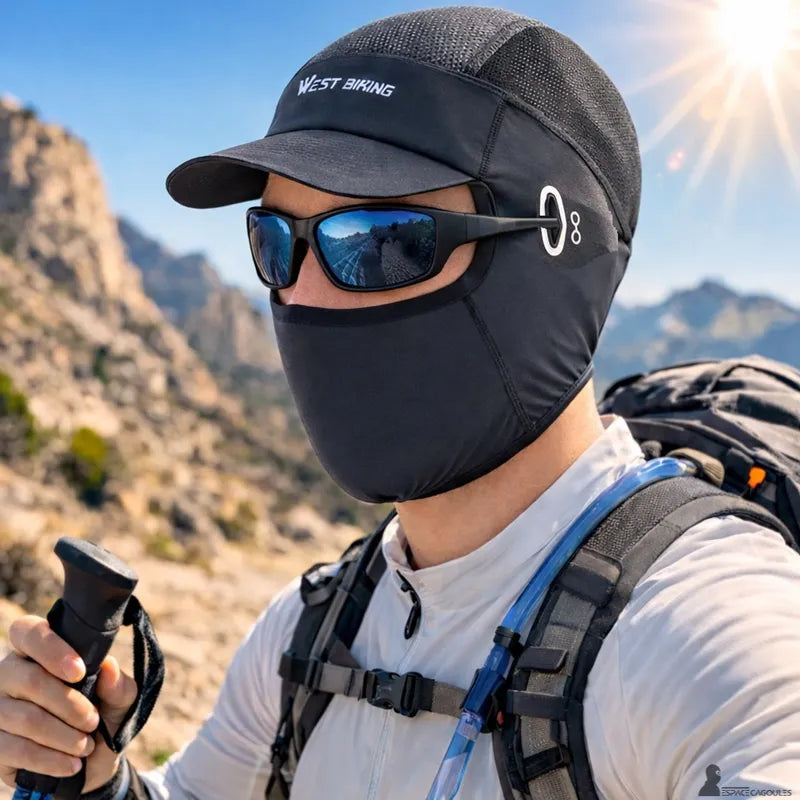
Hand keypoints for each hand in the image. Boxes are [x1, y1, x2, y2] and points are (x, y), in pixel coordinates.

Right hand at [0, 615, 137, 792]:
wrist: (90, 761)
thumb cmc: (101, 714)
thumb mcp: (119, 699)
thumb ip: (118, 684)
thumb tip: (108, 668)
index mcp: (38, 650)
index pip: (28, 631)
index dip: (51, 649)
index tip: (80, 671)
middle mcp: (10, 673)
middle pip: (30, 680)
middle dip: (68, 704)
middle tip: (93, 720)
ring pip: (25, 718)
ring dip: (62, 735)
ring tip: (86, 746)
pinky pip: (15, 750)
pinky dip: (49, 759)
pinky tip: (71, 764)